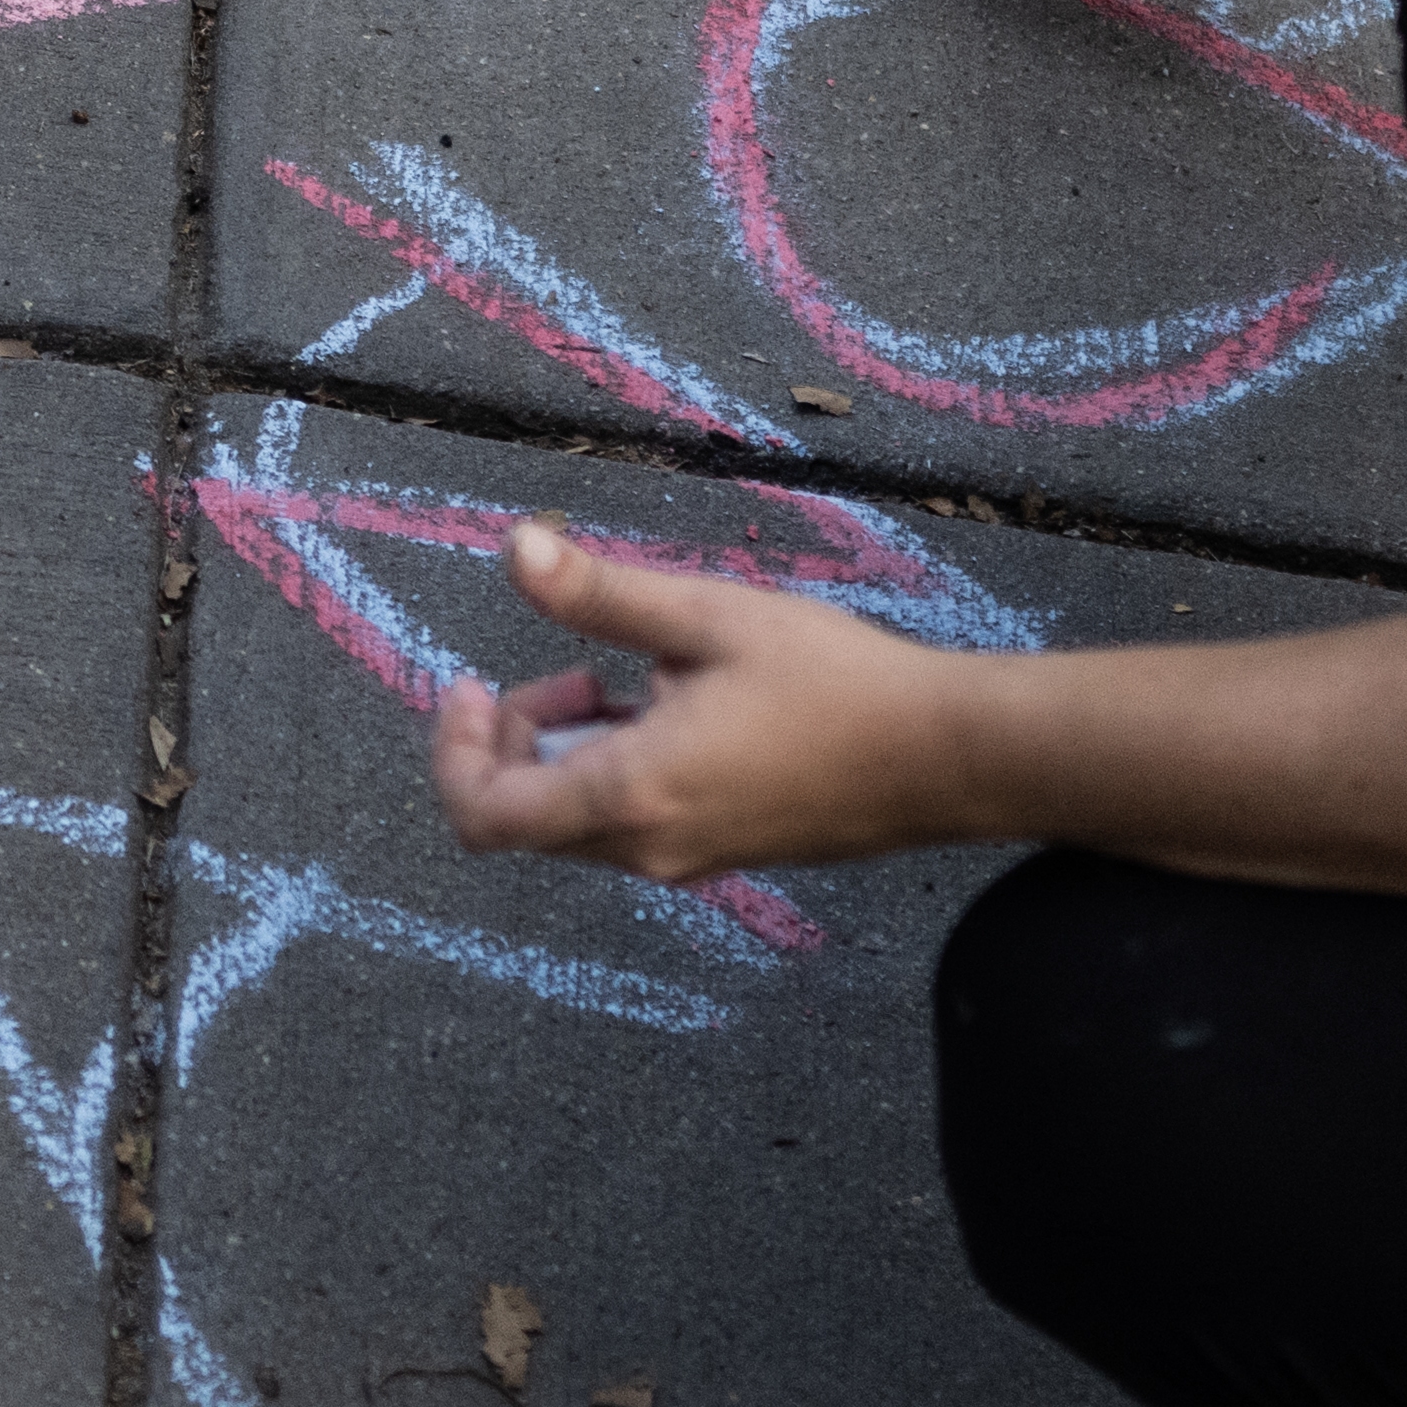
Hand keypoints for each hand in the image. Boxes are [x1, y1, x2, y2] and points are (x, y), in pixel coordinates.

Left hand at [425, 521, 977, 882]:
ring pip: (576, 825)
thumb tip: (516, 546)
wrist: (951, 757)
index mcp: (632, 795)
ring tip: (625, 679)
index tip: (472, 683)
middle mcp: (651, 846)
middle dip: (512, 741)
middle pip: (523, 820)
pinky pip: (632, 826)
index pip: (485, 816)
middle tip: (567, 672)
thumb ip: (600, 594)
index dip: (455, 752)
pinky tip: (672, 707)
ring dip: (568, 752)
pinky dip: (616, 770)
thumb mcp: (708, 618)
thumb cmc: (837, 683)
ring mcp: (690, 860)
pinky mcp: (725, 853)